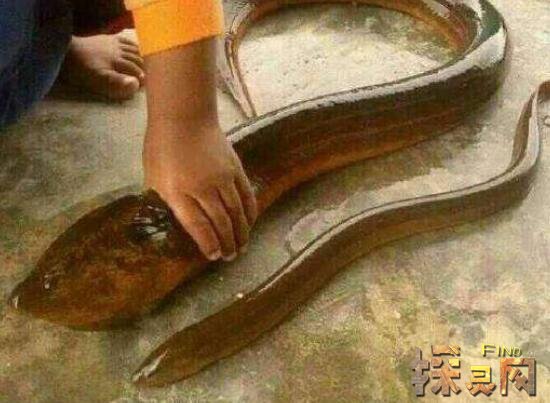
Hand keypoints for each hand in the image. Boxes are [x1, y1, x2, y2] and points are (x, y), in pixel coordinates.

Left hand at [144, 121, 256, 260]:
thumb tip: (178, 226)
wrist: (184, 117)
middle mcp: (203, 187)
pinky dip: (250, 212)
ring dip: (241, 232)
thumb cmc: (161, 149)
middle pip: (221, 221)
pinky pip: (247, 196)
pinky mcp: (236, 169)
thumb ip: (166, 203)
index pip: (198, 225)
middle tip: (230, 256)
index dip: (208, 243)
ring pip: (237, 212)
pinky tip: (250, 223)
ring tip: (242, 246)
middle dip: (227, 242)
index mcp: (177, 191)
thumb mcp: (153, 179)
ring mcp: (223, 178)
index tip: (213, 256)